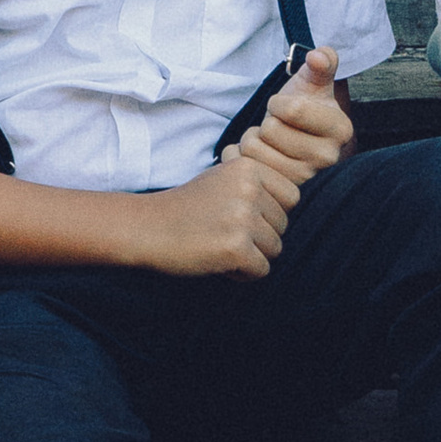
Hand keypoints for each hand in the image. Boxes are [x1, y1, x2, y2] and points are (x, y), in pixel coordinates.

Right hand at [119, 146, 300, 278]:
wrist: (146, 227)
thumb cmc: (187, 207)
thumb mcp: (223, 178)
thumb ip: (258, 185)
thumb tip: (294, 202)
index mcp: (250, 168)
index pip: (291, 197)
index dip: (269, 213)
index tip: (239, 216)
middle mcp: (250, 190)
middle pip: (284, 225)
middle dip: (260, 236)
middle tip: (224, 233)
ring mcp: (243, 219)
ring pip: (275, 248)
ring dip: (251, 255)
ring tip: (220, 246)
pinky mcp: (236, 249)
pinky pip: (261, 270)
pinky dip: (242, 274)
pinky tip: (218, 262)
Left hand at [235, 48, 354, 187]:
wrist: (288, 137)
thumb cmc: (302, 108)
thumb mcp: (312, 81)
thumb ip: (321, 63)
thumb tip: (319, 56)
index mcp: (341, 130)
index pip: (293, 109)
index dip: (279, 103)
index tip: (284, 108)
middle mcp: (328, 158)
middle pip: (272, 130)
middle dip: (266, 122)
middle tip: (277, 127)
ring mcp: (305, 178)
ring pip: (256, 149)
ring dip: (253, 139)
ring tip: (268, 141)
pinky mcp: (280, 192)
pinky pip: (245, 165)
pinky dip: (241, 154)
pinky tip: (256, 155)